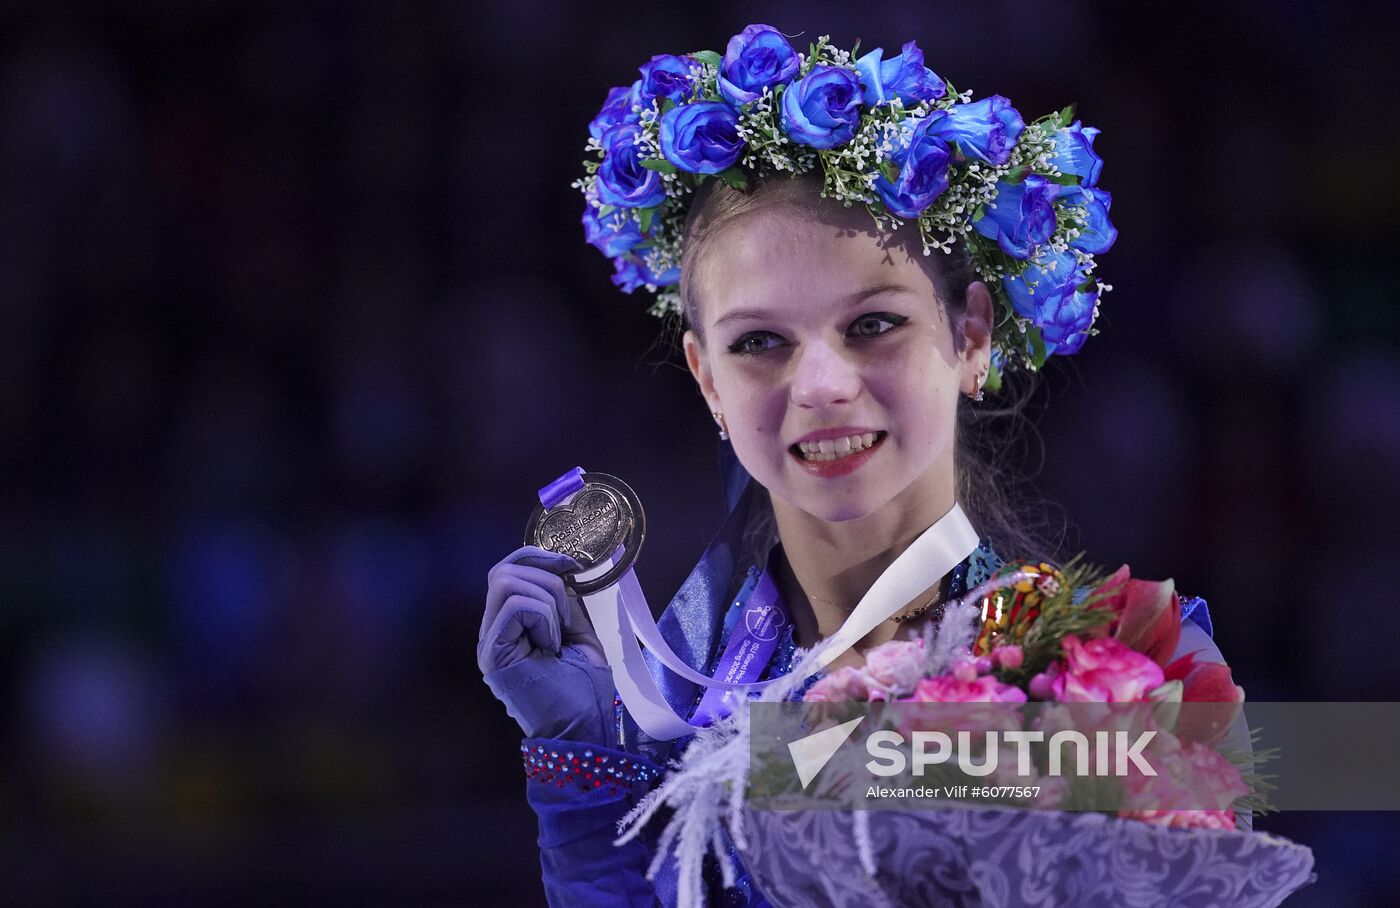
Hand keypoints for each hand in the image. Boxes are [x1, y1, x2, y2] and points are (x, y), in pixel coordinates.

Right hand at [478, 546, 614, 742]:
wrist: (584, 729)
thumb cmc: (584, 690)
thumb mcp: (578, 632)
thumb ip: (562, 600)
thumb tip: (560, 568)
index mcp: (509, 625)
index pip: (507, 570)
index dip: (537, 556)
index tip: (571, 565)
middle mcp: (492, 631)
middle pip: (504, 571)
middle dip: (546, 580)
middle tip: (566, 618)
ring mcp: (489, 643)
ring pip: (507, 582)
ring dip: (547, 601)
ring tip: (559, 635)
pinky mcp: (492, 654)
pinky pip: (515, 606)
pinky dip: (543, 618)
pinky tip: (551, 647)